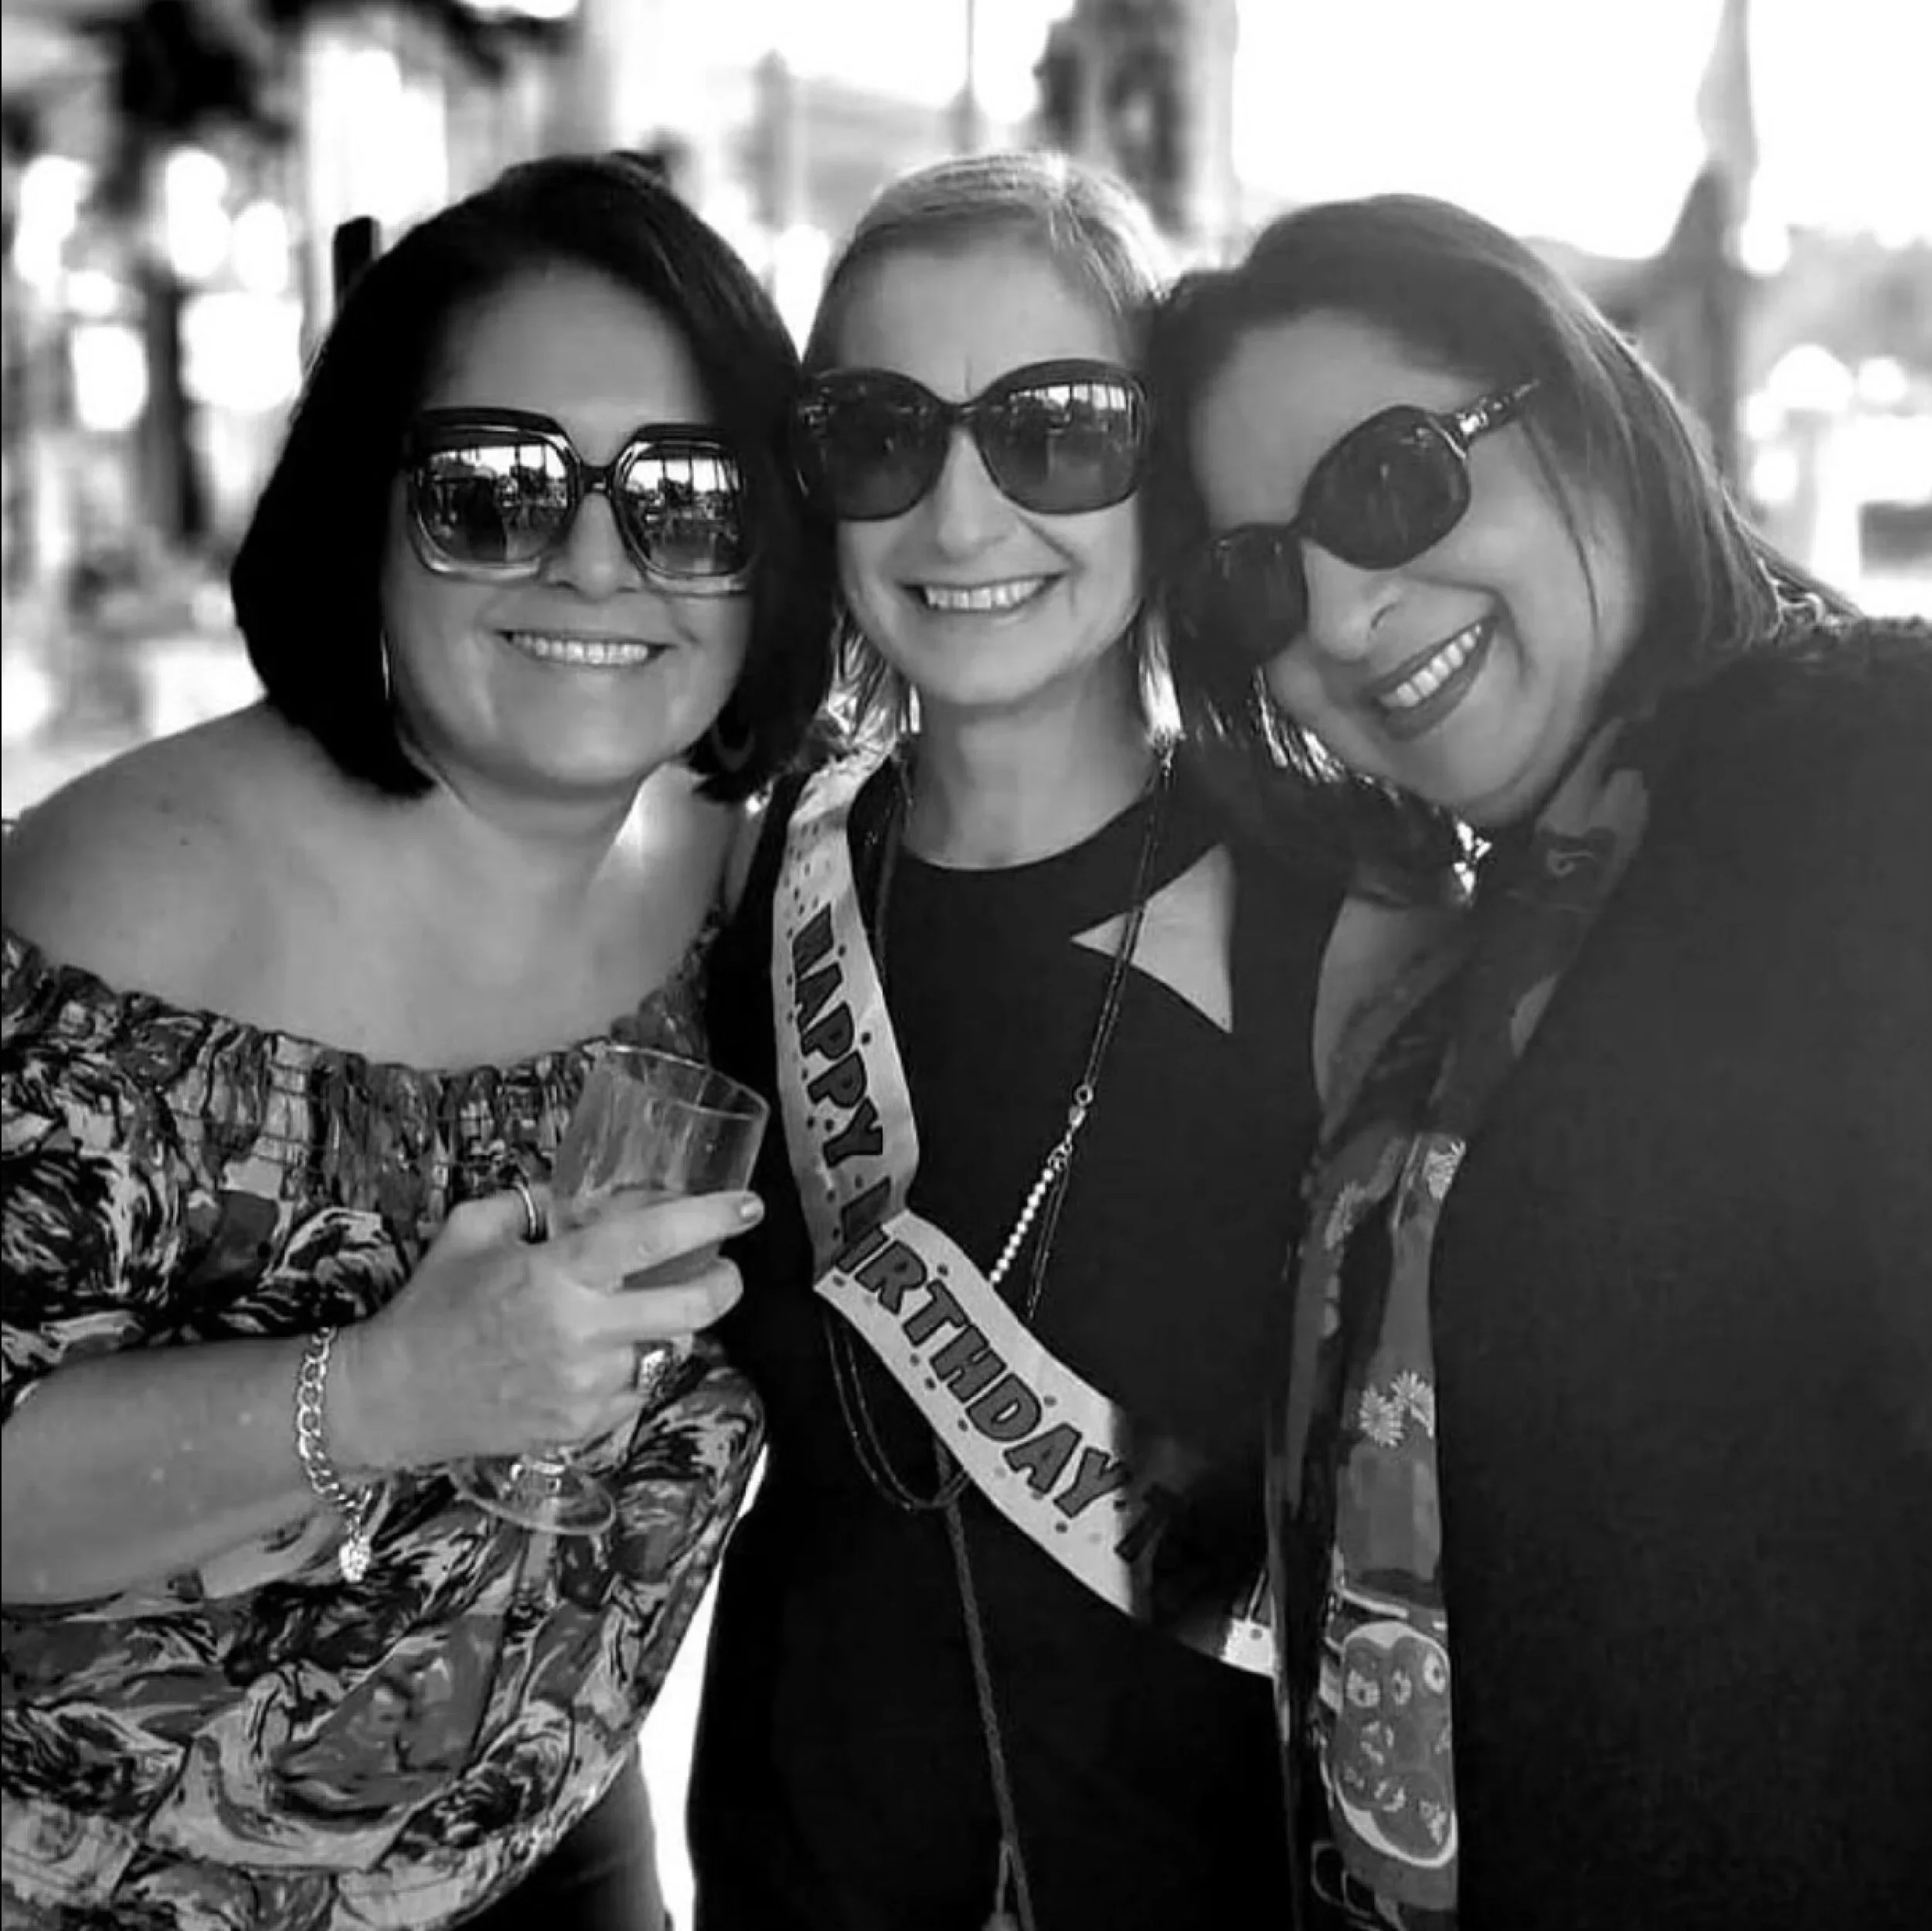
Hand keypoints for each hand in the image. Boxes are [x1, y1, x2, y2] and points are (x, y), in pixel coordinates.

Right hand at [334, 1186, 759, 1471]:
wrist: (393, 1397)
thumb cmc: (433, 1306)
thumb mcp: (472, 1230)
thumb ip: (532, 1201)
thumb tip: (580, 1188)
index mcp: (558, 1273)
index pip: (654, 1238)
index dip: (710, 1217)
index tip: (749, 1206)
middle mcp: (582, 1331)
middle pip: (693, 1308)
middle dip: (725, 1284)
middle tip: (724, 1271)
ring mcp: (586, 1386)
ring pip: (666, 1350)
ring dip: (664, 1329)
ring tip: (629, 1317)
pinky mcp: (582, 1427)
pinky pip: (636, 1390)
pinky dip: (630, 1370)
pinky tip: (595, 1359)